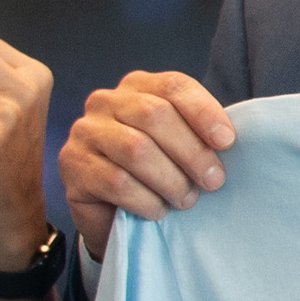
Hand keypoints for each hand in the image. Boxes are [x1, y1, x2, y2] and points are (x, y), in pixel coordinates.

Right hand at [61, 68, 233, 255]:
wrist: (112, 214)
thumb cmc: (155, 173)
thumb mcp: (179, 147)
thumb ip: (198, 134)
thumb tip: (226, 140)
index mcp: (137, 86)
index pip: (173, 86)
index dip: (203, 112)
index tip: (227, 142)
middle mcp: (106, 102)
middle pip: (155, 115)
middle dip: (191, 151)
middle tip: (213, 181)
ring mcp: (85, 132)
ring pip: (136, 149)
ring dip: (170, 179)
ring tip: (186, 199)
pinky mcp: (72, 166)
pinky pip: (116, 181)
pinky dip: (145, 200)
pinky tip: (158, 210)